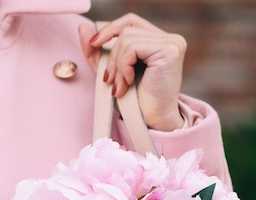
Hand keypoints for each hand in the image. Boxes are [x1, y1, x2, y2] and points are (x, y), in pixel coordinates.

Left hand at [79, 14, 186, 131]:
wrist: (152, 122)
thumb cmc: (135, 102)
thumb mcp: (111, 73)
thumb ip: (97, 52)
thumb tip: (83, 27)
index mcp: (158, 40)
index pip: (130, 21)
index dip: (110, 29)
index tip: (93, 43)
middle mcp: (168, 38)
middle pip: (127, 30)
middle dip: (111, 56)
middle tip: (109, 80)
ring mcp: (171, 43)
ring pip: (128, 39)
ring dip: (117, 66)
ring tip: (119, 87)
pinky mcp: (169, 50)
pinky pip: (133, 48)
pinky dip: (124, 67)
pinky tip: (128, 83)